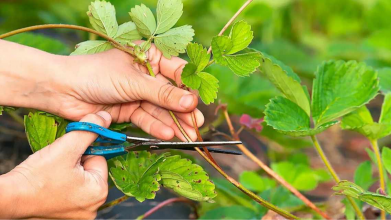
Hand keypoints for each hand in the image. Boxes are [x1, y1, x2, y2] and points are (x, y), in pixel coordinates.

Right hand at [0, 112, 111, 218]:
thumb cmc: (37, 176)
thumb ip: (89, 129)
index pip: (99, 158)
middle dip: (75, 162)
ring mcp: (80, 213)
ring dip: (68, 171)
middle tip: (57, 165)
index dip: (82, 152)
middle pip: (90, 170)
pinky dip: (61, 183)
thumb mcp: (67, 147)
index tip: (66, 156)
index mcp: (99, 192)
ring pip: (80, 178)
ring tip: (52, 174)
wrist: (10, 198)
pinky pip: (71, 190)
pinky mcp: (66, 214)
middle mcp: (93, 206)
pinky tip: (49, 184)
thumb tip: (105, 117)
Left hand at [54, 44, 202, 140]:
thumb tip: (191, 102)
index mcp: (148, 57)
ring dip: (172, 122)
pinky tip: (167, 134)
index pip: (176, 72)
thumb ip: (163, 94)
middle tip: (197, 124)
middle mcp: (145, 75)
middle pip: (170, 94)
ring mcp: (137, 94)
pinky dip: (156, 127)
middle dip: (183, 110)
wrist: (62, 90)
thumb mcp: (134, 82)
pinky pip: (146, 119)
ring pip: (159, 109)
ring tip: (187, 135)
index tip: (199, 102)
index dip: (188, 87)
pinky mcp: (128, 110)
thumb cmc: (96, 74)